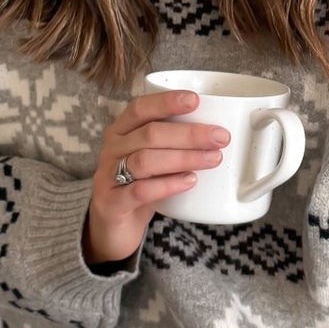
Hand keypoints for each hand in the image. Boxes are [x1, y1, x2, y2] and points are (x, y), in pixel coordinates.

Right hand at [84, 89, 231, 264]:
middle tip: (220, 137)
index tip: (195, 99)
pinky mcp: (111, 203)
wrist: (113, 228)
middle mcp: (112, 149)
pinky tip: (190, 181)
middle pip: (149, 134)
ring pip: (145, 160)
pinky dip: (168, 184)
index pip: (140, 108)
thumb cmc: (140, 186)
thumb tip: (216, 132)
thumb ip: (174, 144)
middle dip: (189, 134)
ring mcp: (108, 176)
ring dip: (183, 158)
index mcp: (121, 131)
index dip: (166, 102)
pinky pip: (140, 190)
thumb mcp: (154, 160)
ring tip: (212, 159)